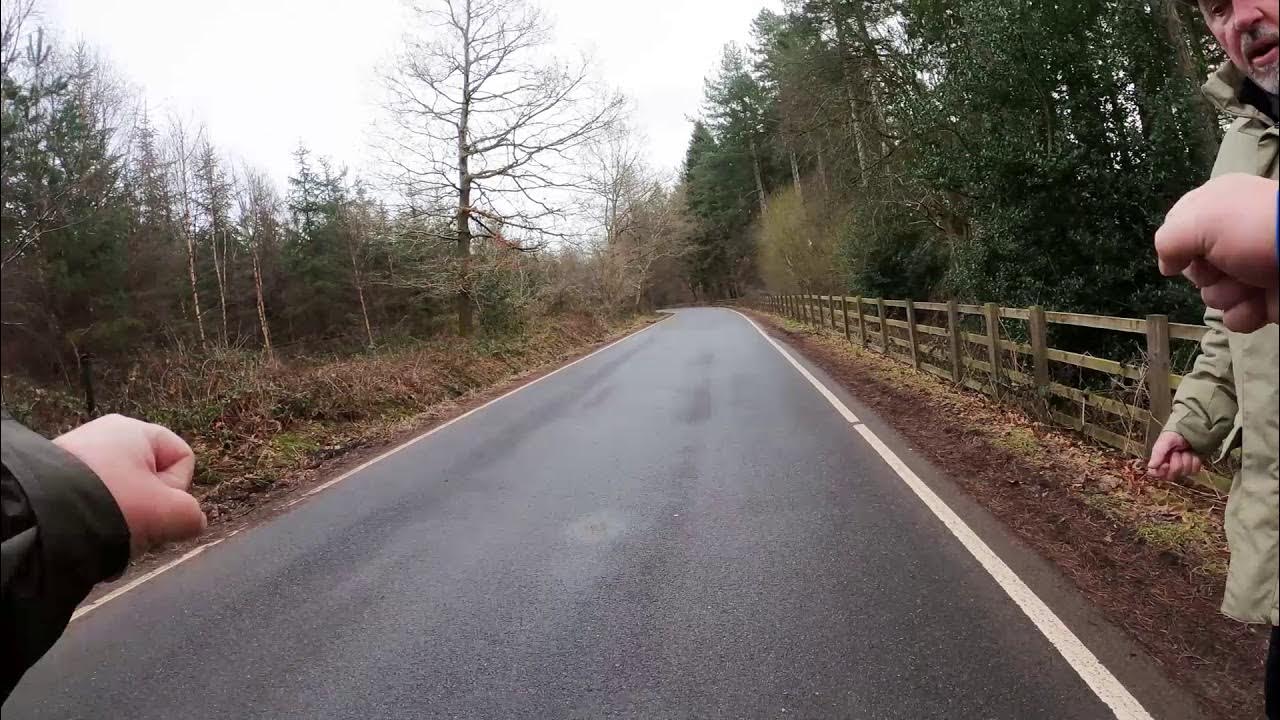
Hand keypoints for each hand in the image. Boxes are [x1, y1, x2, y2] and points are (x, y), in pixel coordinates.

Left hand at [53, 414, 206, 555]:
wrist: (42, 520)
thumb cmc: (114, 506)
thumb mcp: (171, 513)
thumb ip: (192, 515)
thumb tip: (192, 520)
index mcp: (135, 430)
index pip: (182, 457)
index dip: (178, 486)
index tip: (158, 503)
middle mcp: (105, 435)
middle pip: (150, 477)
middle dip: (149, 506)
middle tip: (135, 523)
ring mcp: (79, 456)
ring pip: (123, 494)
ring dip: (124, 516)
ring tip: (108, 530)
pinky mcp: (57, 478)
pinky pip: (94, 500)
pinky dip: (96, 518)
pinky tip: (87, 531)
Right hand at [1146, 431, 1201, 480]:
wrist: (1191, 430)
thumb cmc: (1175, 435)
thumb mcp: (1165, 441)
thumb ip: (1158, 453)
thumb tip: (1151, 466)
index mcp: (1159, 461)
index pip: (1155, 473)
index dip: (1161, 472)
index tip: (1166, 464)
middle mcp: (1169, 467)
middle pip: (1171, 476)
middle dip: (1176, 463)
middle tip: (1177, 452)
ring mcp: (1182, 469)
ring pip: (1184, 473)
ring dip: (1186, 459)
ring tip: (1185, 450)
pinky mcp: (1193, 468)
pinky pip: (1194, 470)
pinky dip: (1195, 461)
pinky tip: (1192, 453)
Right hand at [1154, 173, 1278, 332]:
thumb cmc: (1256, 229)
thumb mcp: (1200, 220)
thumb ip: (1168, 241)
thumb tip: (1167, 267)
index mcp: (1218, 209)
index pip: (1179, 230)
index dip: (1179, 245)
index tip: (1189, 249)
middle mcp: (1232, 240)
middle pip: (1194, 269)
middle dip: (1206, 274)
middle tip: (1225, 265)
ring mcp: (1250, 271)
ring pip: (1213, 296)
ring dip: (1228, 294)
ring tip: (1252, 283)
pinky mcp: (1264, 300)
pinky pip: (1235, 318)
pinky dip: (1244, 314)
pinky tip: (1259, 302)